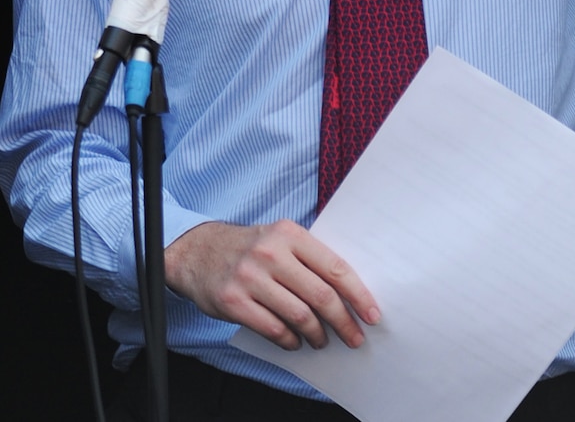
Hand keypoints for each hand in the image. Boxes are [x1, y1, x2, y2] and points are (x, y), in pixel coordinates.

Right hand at [164, 219, 380, 350]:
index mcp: (290, 234)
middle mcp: (271, 253)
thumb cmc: (251, 247)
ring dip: (316, 335)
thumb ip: (310, 257)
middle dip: (343, 322)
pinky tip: (295, 341)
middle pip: (320, 295)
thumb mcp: (280, 238)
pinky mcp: (234, 302)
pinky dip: (290, 340)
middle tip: (354, 337)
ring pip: (298, 315)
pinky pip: (273, 329)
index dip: (358, 294)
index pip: (334, 267)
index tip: (372, 314)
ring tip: (321, 341)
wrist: (200, 251)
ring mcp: (250, 278)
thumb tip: (349, 292)